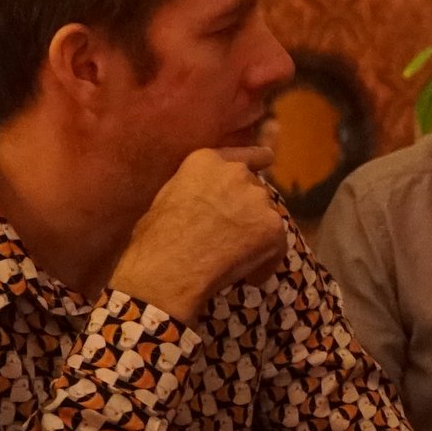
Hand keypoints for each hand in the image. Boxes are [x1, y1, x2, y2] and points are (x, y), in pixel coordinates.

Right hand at [109, 145, 287, 320]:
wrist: (168, 268)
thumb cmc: (155, 239)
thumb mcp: (167, 198)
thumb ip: (195, 189)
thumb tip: (204, 201)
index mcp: (206, 161)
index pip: (241, 153)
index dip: (256, 158)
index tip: (268, 157)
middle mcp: (235, 172)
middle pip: (253, 189)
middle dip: (246, 209)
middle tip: (230, 235)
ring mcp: (256, 198)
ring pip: (265, 216)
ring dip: (256, 233)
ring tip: (235, 258)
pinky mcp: (271, 226)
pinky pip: (276, 245)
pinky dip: (266, 261)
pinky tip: (250, 276)